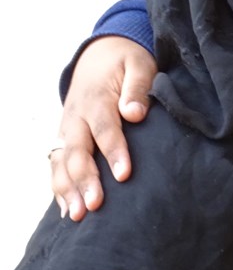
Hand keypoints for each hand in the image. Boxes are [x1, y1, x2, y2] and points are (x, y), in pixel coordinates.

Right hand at [50, 36, 155, 220]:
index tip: (124, 174)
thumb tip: (135, 113)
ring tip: (78, 215)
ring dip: (67, 188)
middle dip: (85, 179)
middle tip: (95, 205)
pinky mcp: (65, 137)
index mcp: (97, 98)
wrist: (99, 54)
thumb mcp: (138, 64)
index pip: (105, 128)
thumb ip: (138, 87)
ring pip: (62, 161)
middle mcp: (76, 116)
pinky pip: (57, 163)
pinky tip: (67, 209)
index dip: (114, 151)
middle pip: (78, 151)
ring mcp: (67, 128)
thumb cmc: (126, 61)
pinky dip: (59, 186)